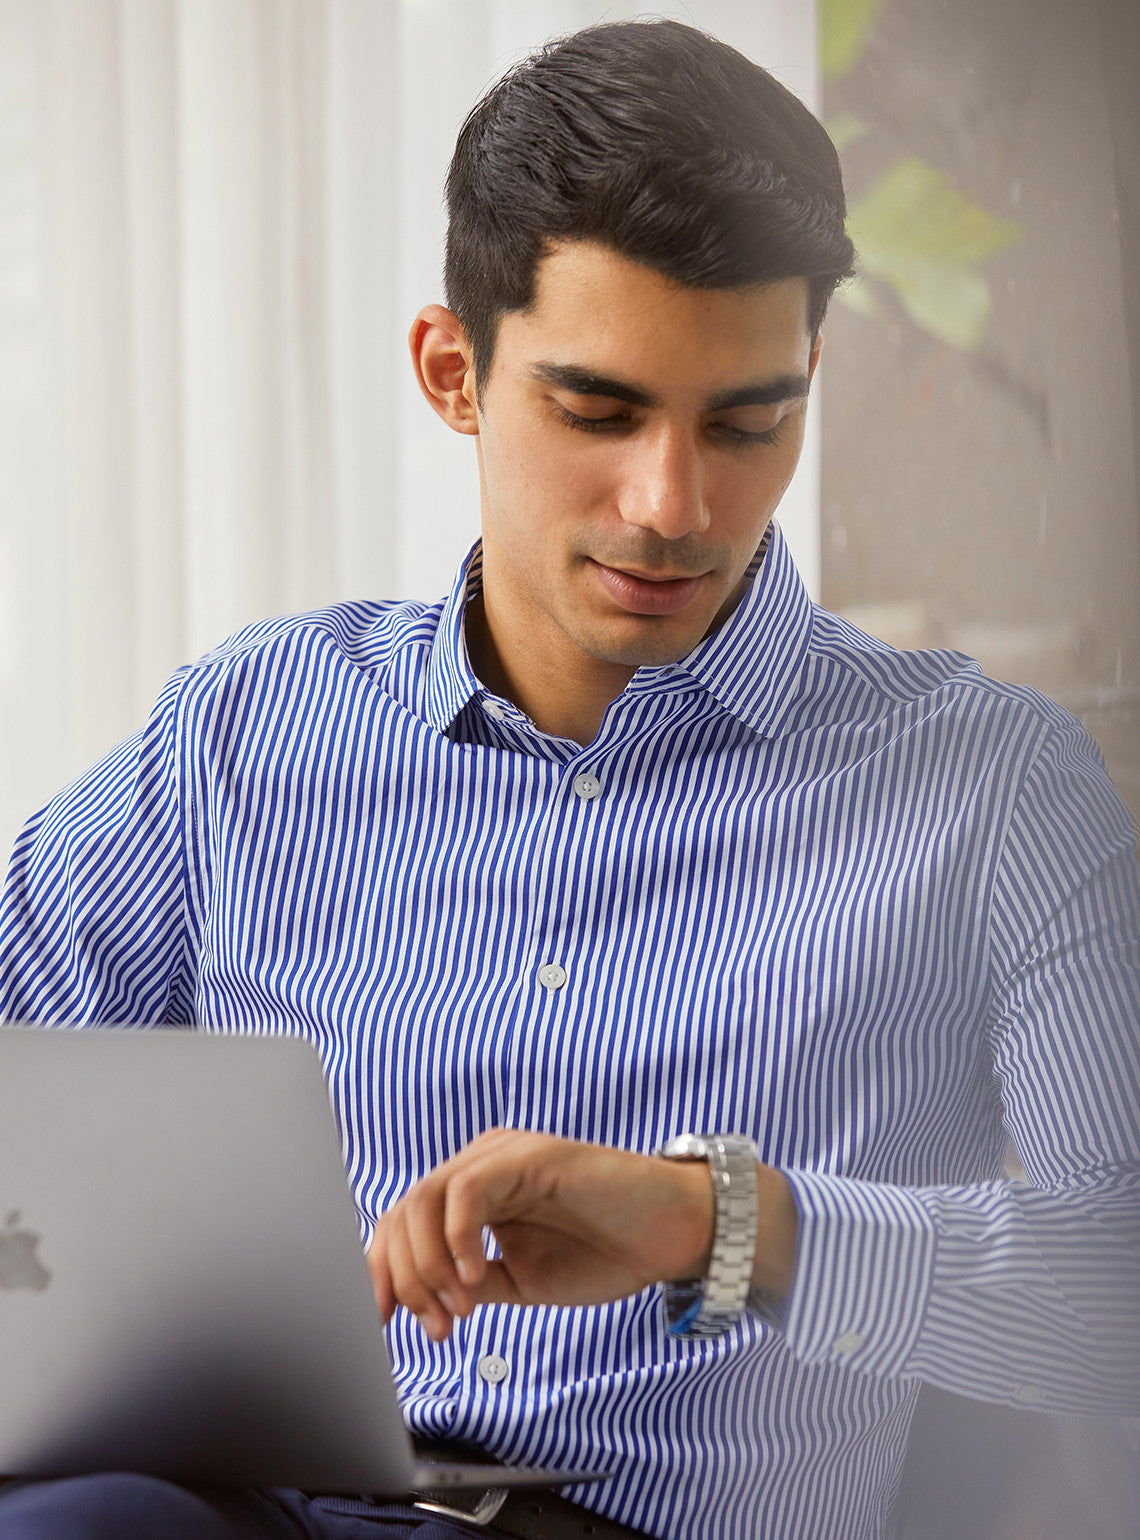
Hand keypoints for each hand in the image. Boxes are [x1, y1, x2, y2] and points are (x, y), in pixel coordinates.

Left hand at [367, 1129, 797, 1341]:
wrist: (672, 1234)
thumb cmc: (606, 1250)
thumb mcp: (521, 1279)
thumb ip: (471, 1283)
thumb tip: (419, 1305)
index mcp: (475, 1194)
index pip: (403, 1224)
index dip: (382, 1274)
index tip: (379, 1324)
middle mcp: (481, 1166)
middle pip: (402, 1212)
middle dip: (404, 1278)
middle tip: (437, 1326)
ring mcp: (503, 1156)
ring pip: (424, 1200)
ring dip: (429, 1266)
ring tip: (460, 1309)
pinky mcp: (529, 1156)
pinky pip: (467, 1190)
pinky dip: (459, 1239)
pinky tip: (478, 1277)